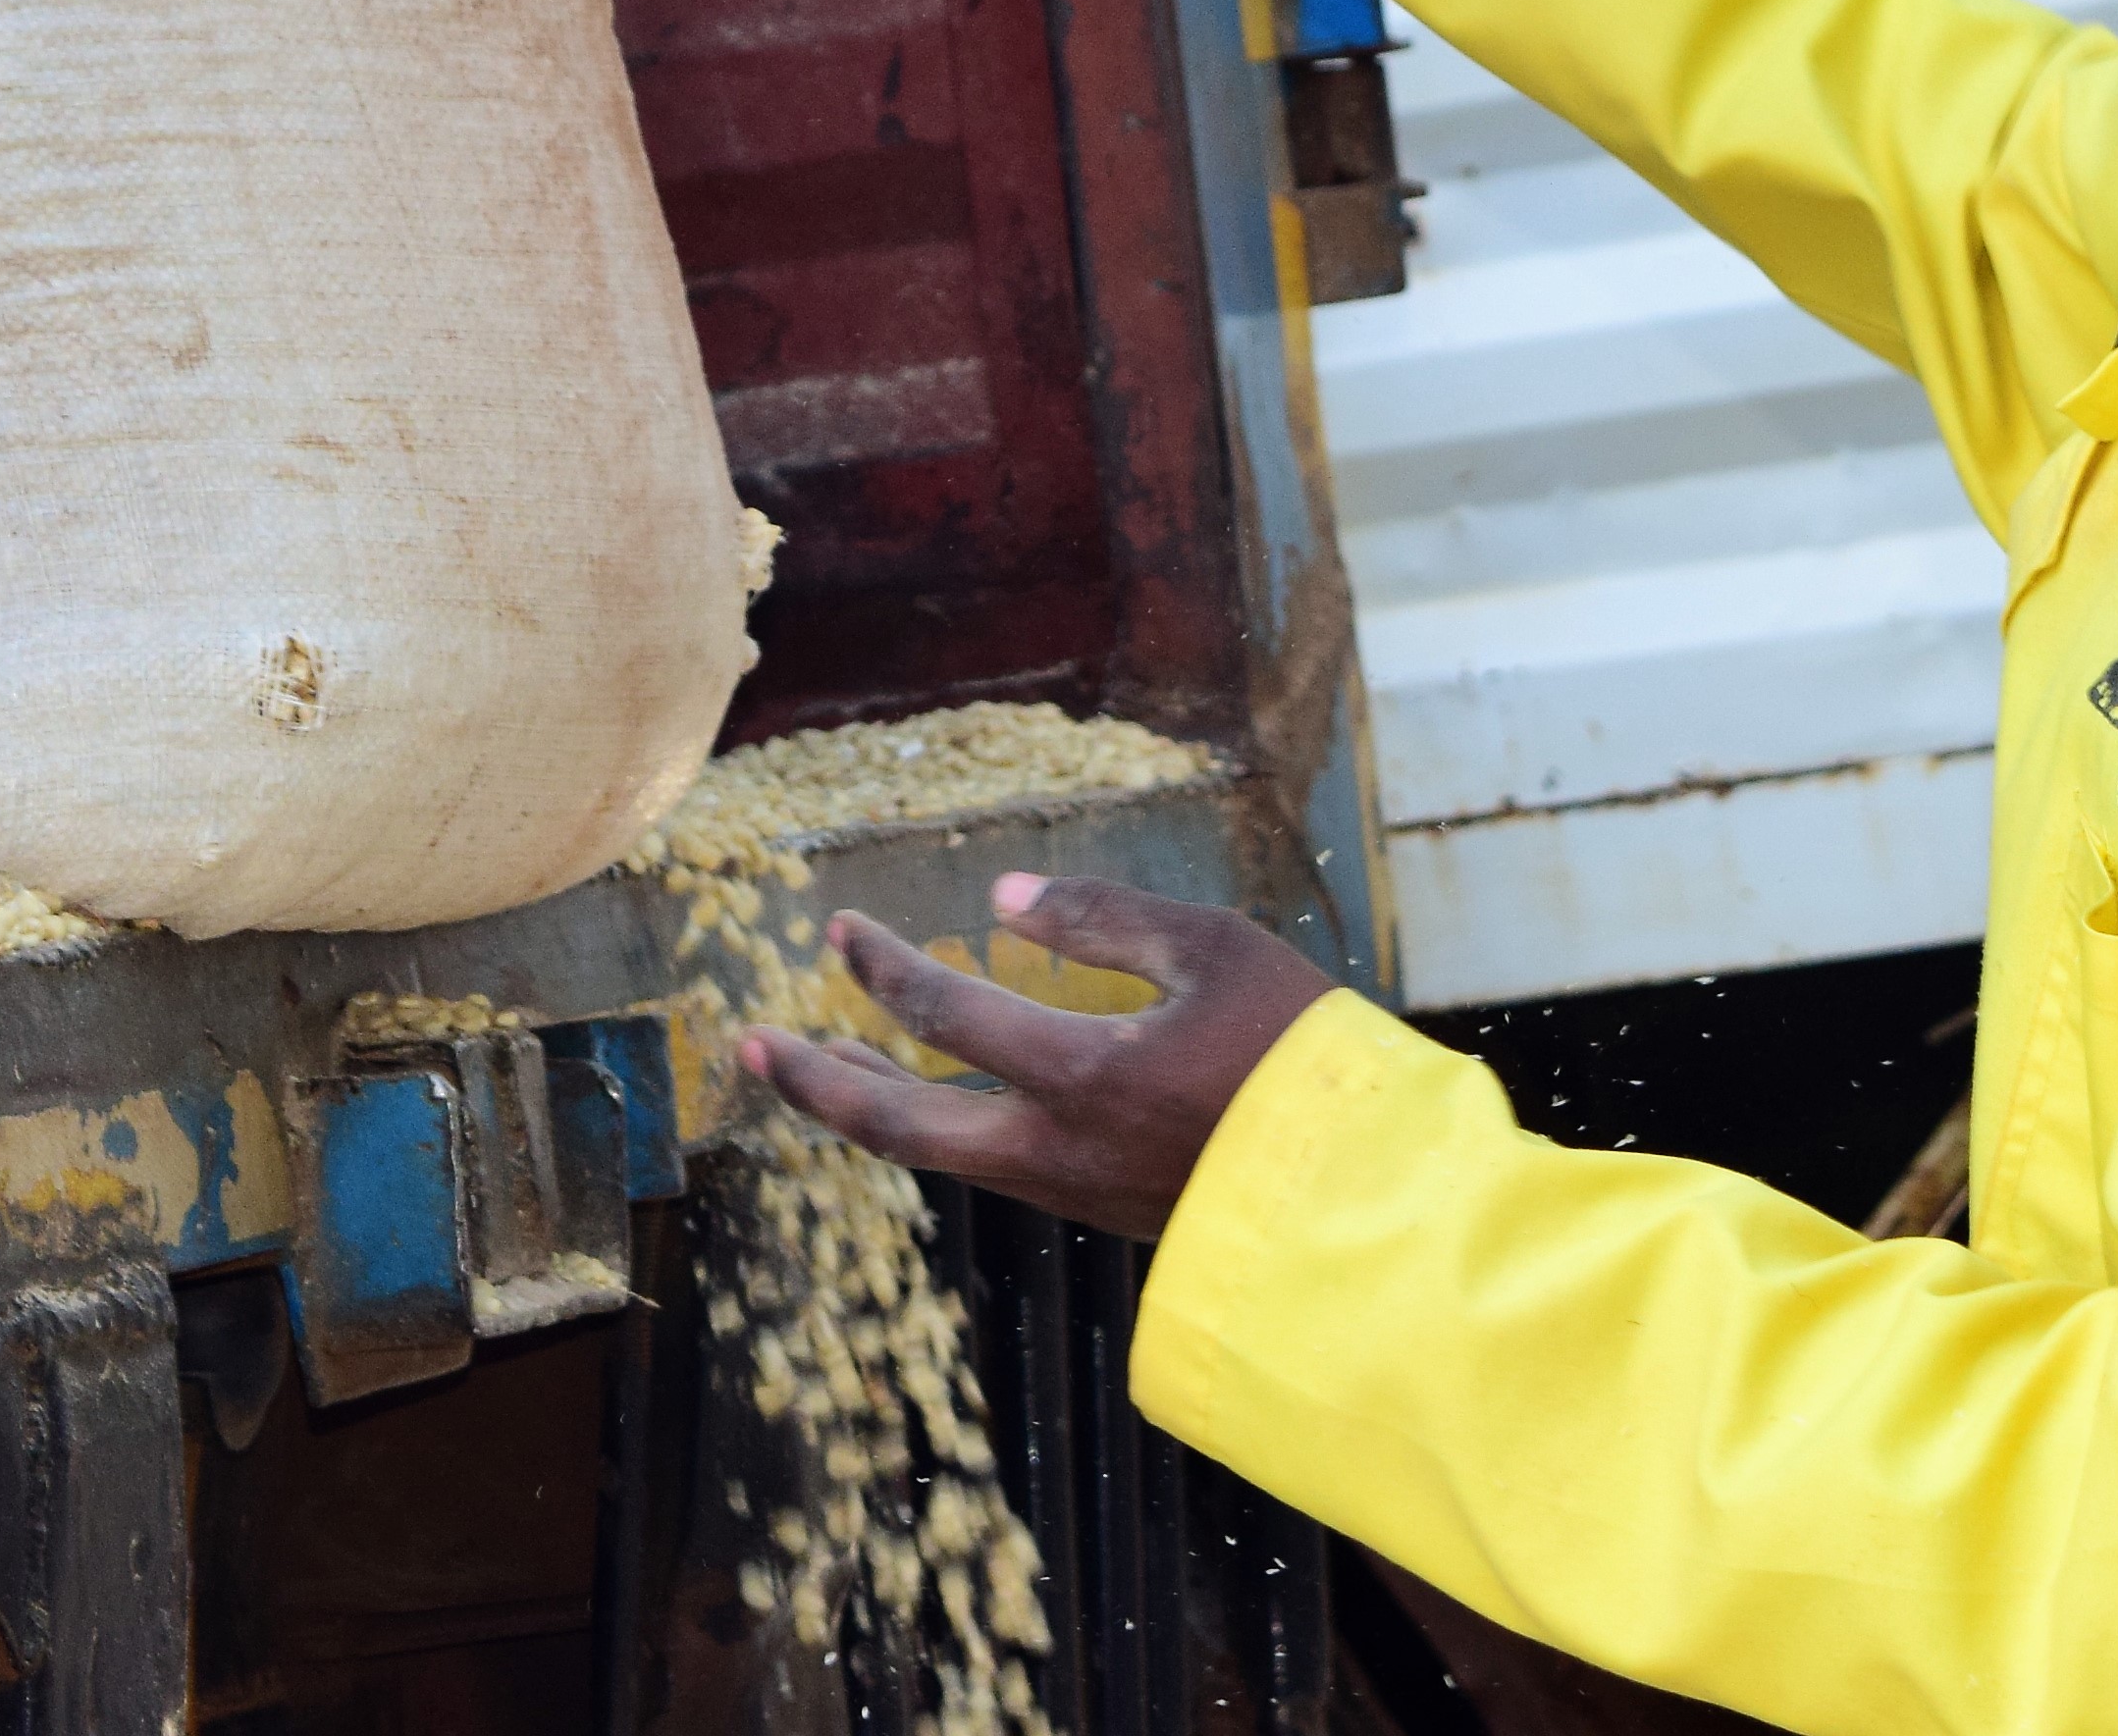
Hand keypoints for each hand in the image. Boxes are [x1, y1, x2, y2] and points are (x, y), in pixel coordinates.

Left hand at [737, 872, 1337, 1240]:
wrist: (1368, 1192)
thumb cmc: (1302, 1055)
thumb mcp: (1214, 950)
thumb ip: (1105, 922)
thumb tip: (1002, 908)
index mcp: (1086, 1075)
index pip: (947, 1016)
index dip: (882, 967)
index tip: (837, 929)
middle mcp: (1060, 1148)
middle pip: (903, 1128)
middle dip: (818, 1084)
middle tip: (749, 1047)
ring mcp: (1077, 1191)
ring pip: (942, 1156)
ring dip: (872, 1109)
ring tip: (821, 1067)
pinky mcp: (1102, 1208)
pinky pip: (993, 1165)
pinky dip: (940, 1126)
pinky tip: (933, 1099)